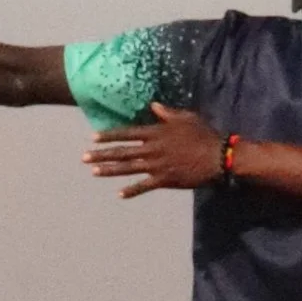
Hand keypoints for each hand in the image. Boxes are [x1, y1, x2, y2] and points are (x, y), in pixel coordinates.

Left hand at [86, 104, 225, 196]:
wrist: (218, 157)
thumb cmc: (203, 135)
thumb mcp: (186, 118)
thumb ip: (166, 113)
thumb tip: (152, 106)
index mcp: (155, 133)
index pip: (127, 134)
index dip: (109, 136)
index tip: (93, 137)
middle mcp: (152, 150)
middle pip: (122, 152)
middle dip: (101, 154)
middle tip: (83, 157)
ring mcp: (157, 166)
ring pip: (128, 169)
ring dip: (109, 170)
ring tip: (93, 172)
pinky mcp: (165, 180)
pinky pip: (145, 186)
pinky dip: (132, 191)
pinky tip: (119, 194)